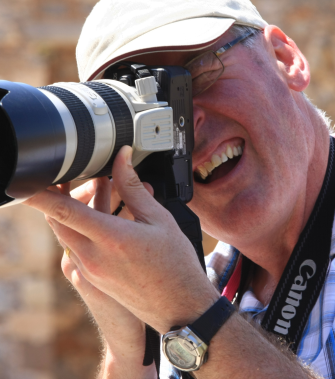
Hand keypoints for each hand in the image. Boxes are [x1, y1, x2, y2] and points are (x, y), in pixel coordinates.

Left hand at [25, 146, 218, 334]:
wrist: (179, 305)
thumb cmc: (175, 263)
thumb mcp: (158, 219)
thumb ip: (133, 187)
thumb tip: (122, 158)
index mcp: (110, 238)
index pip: (63, 211)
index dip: (41, 193)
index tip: (27, 181)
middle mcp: (93, 257)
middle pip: (58, 221)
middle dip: (59, 196)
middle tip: (74, 176)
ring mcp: (90, 271)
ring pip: (67, 234)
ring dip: (74, 211)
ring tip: (98, 191)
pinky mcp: (93, 279)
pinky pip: (77, 248)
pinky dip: (83, 229)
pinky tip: (105, 219)